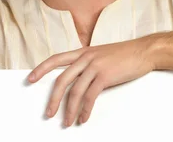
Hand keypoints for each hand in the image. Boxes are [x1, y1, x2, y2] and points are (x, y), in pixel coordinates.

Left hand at [27, 37, 156, 125]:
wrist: (142, 51)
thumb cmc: (124, 54)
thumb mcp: (101, 54)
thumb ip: (88, 64)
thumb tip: (78, 81)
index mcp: (82, 52)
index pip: (56, 59)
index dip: (41, 69)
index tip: (30, 78)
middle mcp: (85, 57)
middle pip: (62, 79)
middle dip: (53, 99)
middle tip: (48, 113)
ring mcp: (94, 66)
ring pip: (75, 91)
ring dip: (69, 110)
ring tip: (67, 122)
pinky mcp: (105, 75)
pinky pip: (90, 96)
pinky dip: (85, 109)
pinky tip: (83, 117)